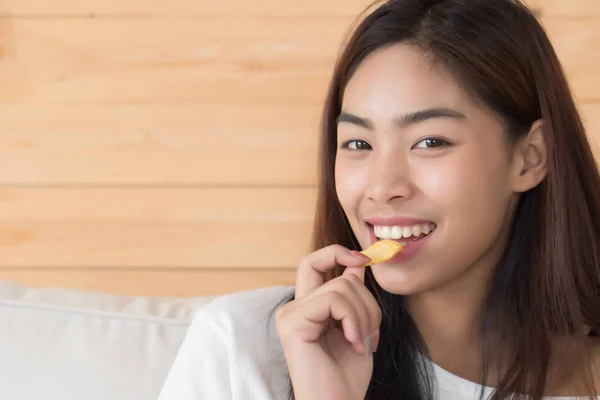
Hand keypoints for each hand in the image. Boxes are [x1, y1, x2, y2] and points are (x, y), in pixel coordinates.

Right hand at [275, 245, 381, 399]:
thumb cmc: (346, 376)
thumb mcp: (357, 327)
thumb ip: (353, 297)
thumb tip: (357, 263)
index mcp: (307, 308)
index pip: (315, 262)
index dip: (338, 253)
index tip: (364, 259)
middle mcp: (294, 308)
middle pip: (338, 274)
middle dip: (367, 300)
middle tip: (370, 332)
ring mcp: (290, 315)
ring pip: (342, 286)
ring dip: (364, 316)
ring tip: (361, 343)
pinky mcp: (292, 323)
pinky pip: (334, 300)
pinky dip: (353, 320)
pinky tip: (353, 343)